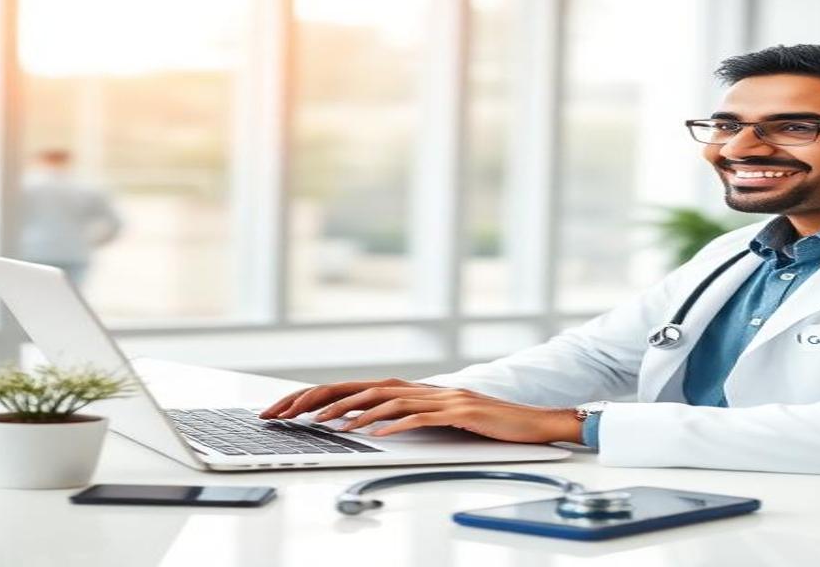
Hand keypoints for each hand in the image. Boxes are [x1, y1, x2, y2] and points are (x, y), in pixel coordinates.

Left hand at [258, 378, 583, 444]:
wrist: (531, 421)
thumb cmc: (487, 423)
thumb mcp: (440, 419)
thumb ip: (409, 416)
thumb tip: (370, 425)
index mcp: (416, 390)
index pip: (358, 388)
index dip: (320, 395)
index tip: (288, 408)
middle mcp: (425, 387)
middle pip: (364, 387)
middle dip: (322, 399)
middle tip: (289, 412)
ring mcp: (443, 396)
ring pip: (389, 398)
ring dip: (354, 411)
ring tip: (326, 423)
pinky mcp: (461, 411)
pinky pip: (423, 416)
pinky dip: (398, 423)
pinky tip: (378, 433)